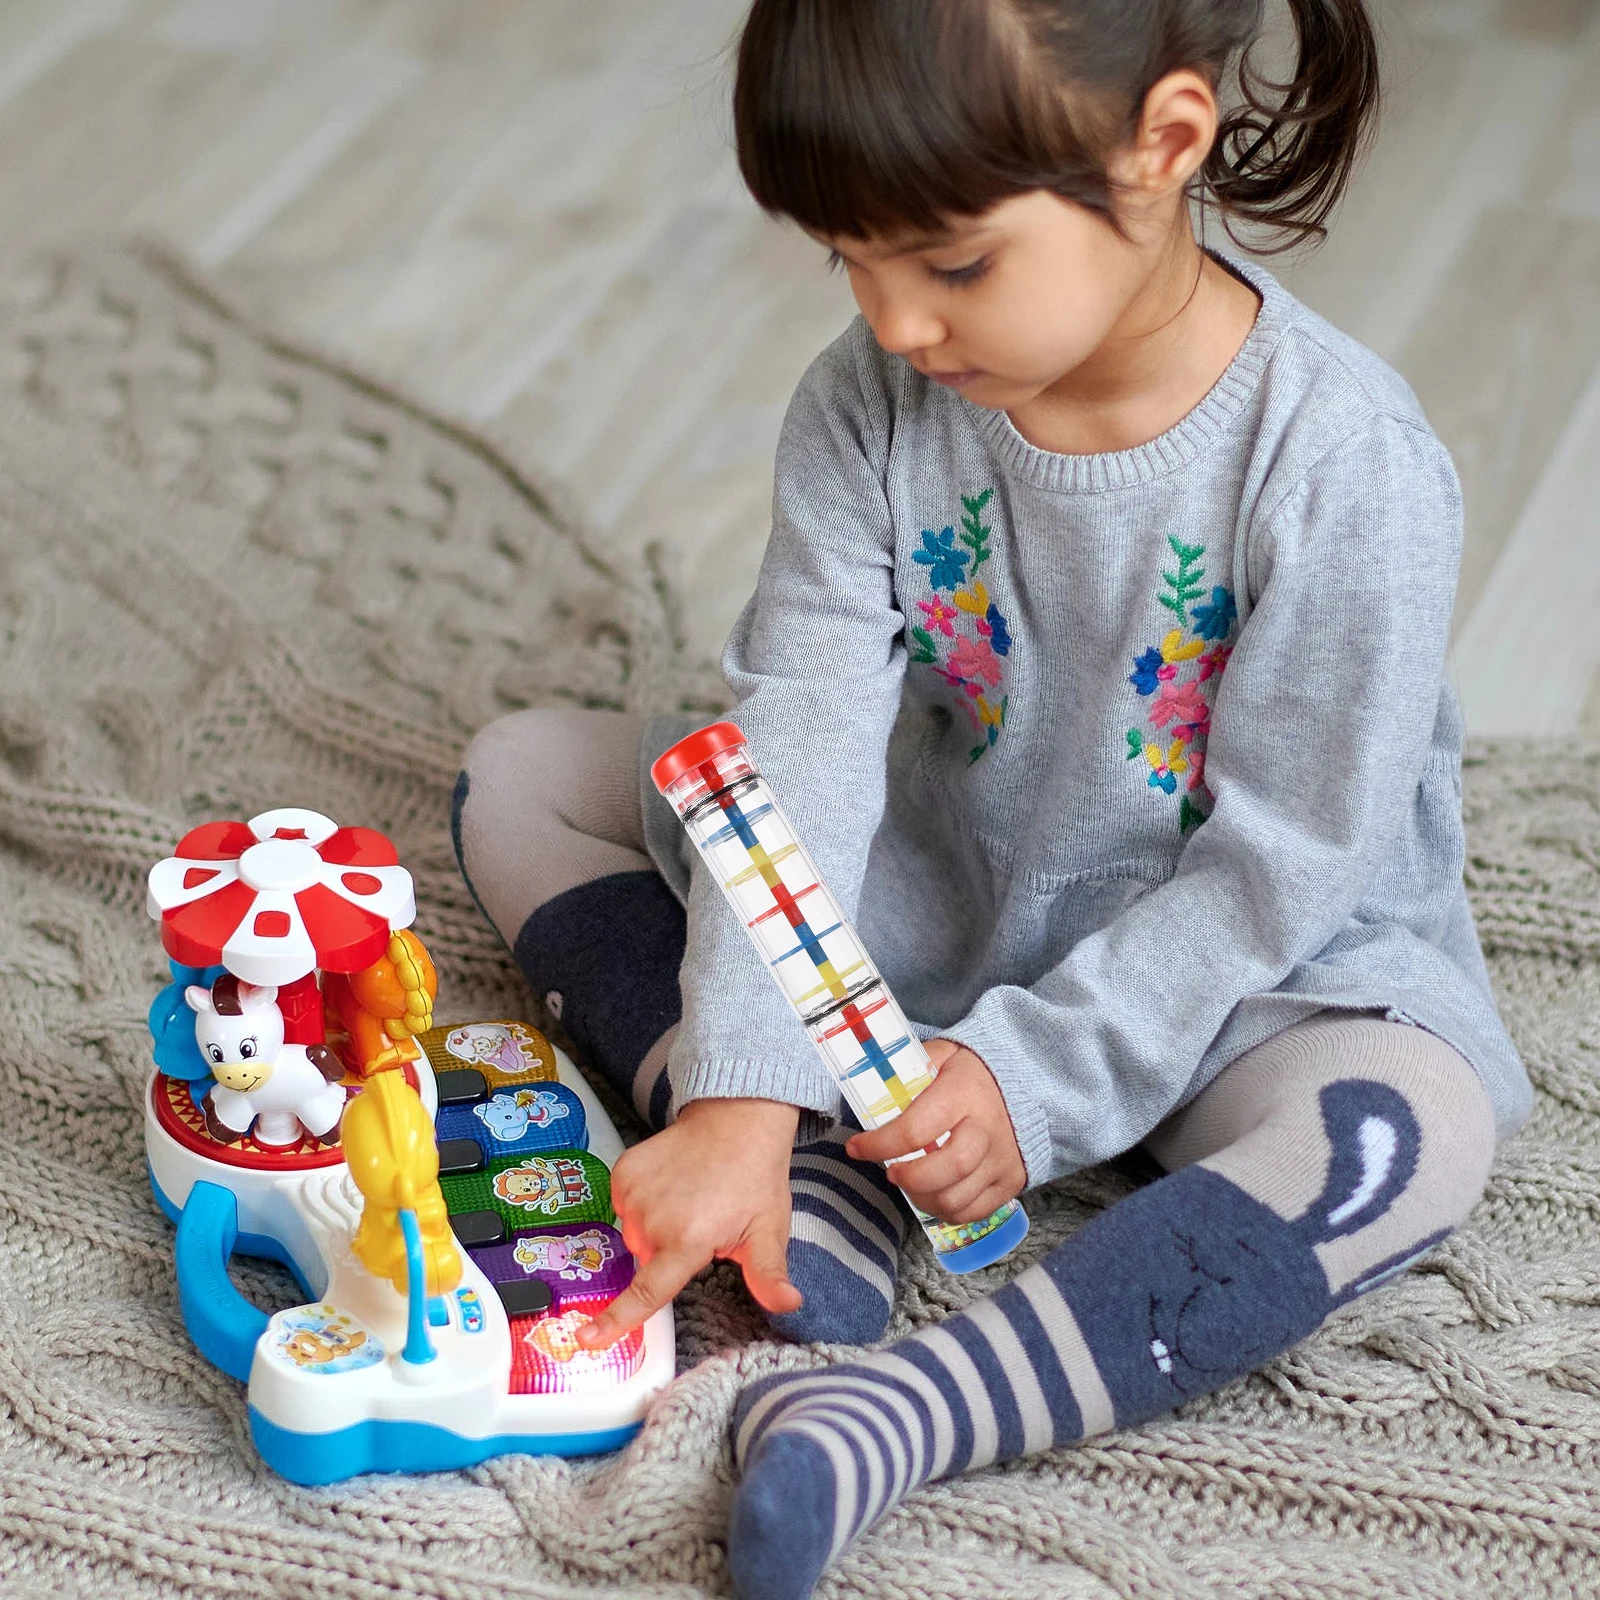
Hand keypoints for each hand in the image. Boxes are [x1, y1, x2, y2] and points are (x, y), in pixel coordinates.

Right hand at [578, 1098, 802, 1349]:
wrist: (736, 1120)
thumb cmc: (755, 1178)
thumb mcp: (768, 1230)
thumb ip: (769, 1275)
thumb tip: (789, 1304)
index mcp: (689, 1240)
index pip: (647, 1292)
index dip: (616, 1320)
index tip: (585, 1338)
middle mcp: (654, 1220)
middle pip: (646, 1262)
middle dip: (669, 1255)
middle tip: (702, 1225)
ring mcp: (634, 1193)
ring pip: (634, 1235)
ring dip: (655, 1229)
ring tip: (688, 1200)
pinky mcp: (623, 1171)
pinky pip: (623, 1206)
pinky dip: (642, 1203)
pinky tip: (670, 1185)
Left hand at [845, 1040, 1025, 1222]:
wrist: (1027, 1084)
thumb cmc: (973, 1072)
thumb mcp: (942, 1056)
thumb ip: (910, 1070)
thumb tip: (872, 1088)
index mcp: (963, 1094)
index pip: (915, 1129)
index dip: (879, 1144)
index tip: (856, 1147)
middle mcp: (987, 1129)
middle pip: (947, 1169)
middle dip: (909, 1178)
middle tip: (892, 1171)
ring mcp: (1002, 1159)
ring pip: (957, 1198)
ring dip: (923, 1198)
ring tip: (910, 1183)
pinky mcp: (1010, 1181)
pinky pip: (973, 1212)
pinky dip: (947, 1211)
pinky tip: (933, 1194)